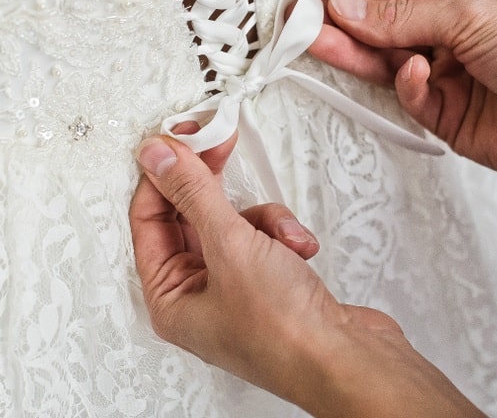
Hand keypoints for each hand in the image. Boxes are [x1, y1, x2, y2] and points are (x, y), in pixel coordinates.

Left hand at [129, 131, 482, 416]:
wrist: (348, 359)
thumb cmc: (285, 332)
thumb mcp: (231, 246)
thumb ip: (193, 193)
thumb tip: (159, 156)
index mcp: (170, 297)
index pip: (148, 218)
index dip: (163, 174)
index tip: (182, 138)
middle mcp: (198, 296)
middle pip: (191, 217)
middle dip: (213, 186)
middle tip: (218, 145)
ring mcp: (236, 290)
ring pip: (233, 223)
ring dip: (261, 218)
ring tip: (278, 233)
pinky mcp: (271, 283)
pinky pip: (263, 239)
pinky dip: (282, 235)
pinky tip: (298, 248)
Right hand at [302, 0, 496, 224]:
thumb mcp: (473, 18)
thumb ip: (403, 16)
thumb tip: (344, 5)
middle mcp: (446, 34)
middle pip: (378, 24)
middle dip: (337, 18)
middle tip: (292, 16)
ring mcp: (443, 75)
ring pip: (382, 61)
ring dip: (349, 50)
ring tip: (310, 39)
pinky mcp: (442, 115)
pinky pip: (407, 95)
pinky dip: (406, 85)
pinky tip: (414, 74)